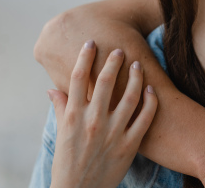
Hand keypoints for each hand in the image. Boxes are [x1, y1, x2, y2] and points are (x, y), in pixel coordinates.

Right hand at [48, 41, 157, 187]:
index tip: (92, 43)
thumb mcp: (61, 134)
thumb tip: (52, 89)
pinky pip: (145, 118)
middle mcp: (93, 121)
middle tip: (121, 49)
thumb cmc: (68, 162)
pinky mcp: (130, 144)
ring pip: (130, 96)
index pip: (79, 78)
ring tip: (138, 65)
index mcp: (73, 116)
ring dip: (136, 77)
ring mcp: (113, 132)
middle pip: (106, 82)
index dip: (85, 57)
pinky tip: (152, 90)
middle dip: (114, 61)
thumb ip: (60, 108)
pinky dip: (150, 101)